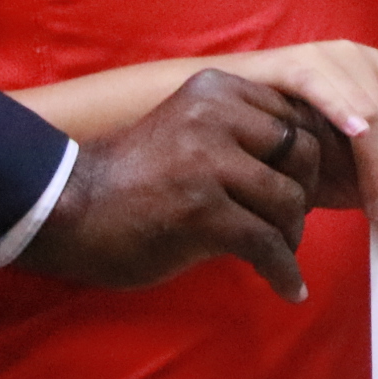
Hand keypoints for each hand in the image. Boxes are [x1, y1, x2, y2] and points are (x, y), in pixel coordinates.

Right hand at [15, 68, 321, 298]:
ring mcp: (208, 162)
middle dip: (304, 195)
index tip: (300, 189)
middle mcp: (216, 115)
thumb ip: (241, 133)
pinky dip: (284, 271)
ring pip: (288, 200)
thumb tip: (309, 161)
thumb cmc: (133, 177)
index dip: (306, 160)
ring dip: (291, 236)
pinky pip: (267, 244)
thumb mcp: (191, 129)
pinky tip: (288, 288)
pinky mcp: (202, 211)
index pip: (296, 117)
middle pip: (302, 154)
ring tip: (277, 254)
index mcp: (216, 90)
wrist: (68, 209)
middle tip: (288, 223)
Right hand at [214, 39, 377, 239]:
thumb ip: (365, 177)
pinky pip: (328, 94)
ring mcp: (328, 57)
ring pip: (371, 117)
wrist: (210, 117)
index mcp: (374, 77)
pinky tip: (358, 143)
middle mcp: (359, 59)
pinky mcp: (296, 62)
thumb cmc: (270, 144)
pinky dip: (346, 119)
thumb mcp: (328, 161)